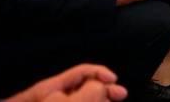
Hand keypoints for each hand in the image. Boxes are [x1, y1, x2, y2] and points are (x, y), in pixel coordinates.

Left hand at [6, 64, 126, 101]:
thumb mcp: (64, 100)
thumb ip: (88, 91)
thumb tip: (104, 86)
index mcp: (51, 88)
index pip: (82, 71)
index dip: (102, 74)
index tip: (116, 82)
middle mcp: (50, 97)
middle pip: (83, 87)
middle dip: (103, 90)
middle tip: (120, 97)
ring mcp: (49, 101)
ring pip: (78, 98)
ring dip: (96, 99)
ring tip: (108, 101)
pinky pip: (72, 101)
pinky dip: (85, 101)